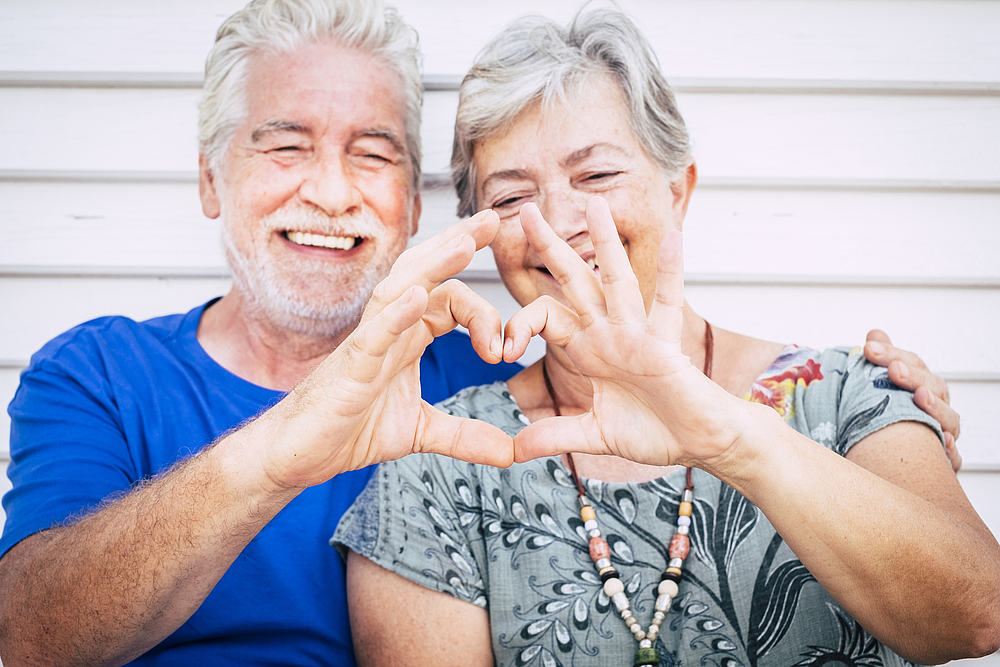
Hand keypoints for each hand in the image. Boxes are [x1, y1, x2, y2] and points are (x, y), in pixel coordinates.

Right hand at [251, 210, 514, 489]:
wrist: (298, 455)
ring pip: (401, 289)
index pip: (449, 300)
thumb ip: (465, 436)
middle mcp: (389, 329)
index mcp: (407, 337)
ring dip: (434, 265)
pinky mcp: (350, 366)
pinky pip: (374, 333)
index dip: (484, 314)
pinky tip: (418, 296)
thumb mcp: (419, 432)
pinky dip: (397, 313)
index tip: (505, 350)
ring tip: (465, 243)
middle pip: (426, 274)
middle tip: (492, 219)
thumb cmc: (347, 431)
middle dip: (458, 244)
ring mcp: (367, 343)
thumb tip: (510, 452)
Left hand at [504, 198, 755, 467]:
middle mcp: (609, 332)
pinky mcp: (664, 345)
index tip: (502, 351)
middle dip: (549, 246)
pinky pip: (667, 304)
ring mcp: (636, 334)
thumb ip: (556, 434)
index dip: (520, 326)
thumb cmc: (655, 431)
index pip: (545, 317)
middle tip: (524, 210)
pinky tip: (674, 238)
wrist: (699, 444)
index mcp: (589, 349)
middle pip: (573, 280)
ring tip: (594, 203)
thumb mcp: (594, 434)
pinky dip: (671, 272)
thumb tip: (514, 450)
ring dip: (605, 242)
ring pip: (616, 280)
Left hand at [864, 330, 961, 470]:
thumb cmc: (885, 420)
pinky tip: (943, 442)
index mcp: (920, 387)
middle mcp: (935, 408)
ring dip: (935, 407)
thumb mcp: (877, 390)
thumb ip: (880, 361)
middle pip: (933, 386)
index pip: (912, 364)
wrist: (888, 462)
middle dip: (913, 376)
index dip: (892, 354)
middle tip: (893, 370)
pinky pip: (953, 457)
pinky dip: (950, 450)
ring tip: (920, 397)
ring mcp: (942, 433)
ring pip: (948, 418)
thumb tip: (875, 335)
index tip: (869, 348)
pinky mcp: (944, 462)